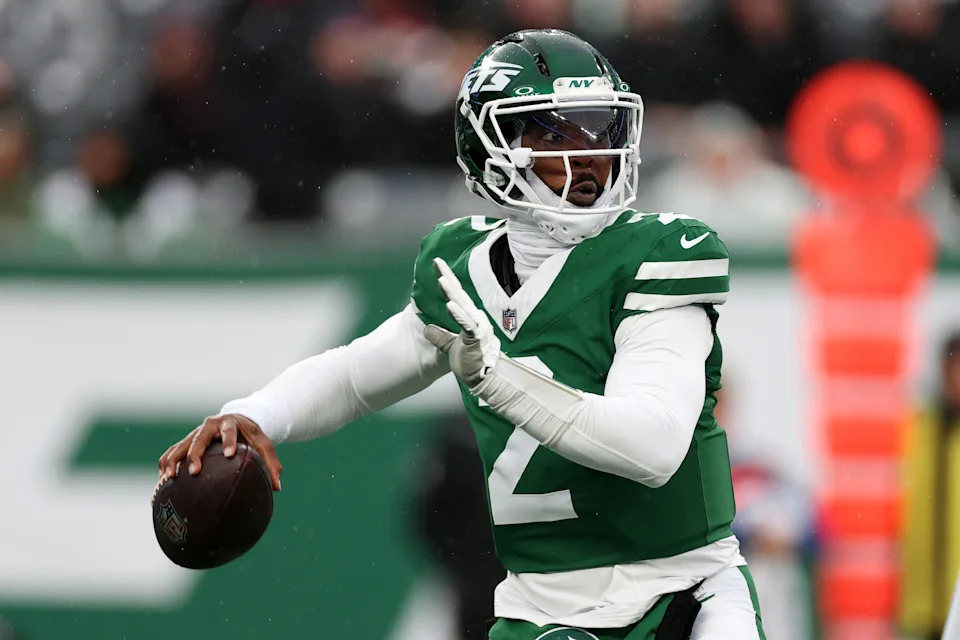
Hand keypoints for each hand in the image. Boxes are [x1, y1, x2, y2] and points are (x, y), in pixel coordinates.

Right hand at [158, 414, 282, 490]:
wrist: (236, 421)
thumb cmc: (251, 436)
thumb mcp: (264, 445)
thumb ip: (271, 464)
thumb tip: (277, 487)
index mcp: (229, 424)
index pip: (228, 431)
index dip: (228, 441)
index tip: (229, 454)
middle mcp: (209, 427)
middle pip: (198, 438)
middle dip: (195, 454)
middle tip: (194, 471)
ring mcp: (194, 434)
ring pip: (179, 446)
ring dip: (173, 461)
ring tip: (168, 479)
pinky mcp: (185, 442)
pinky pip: (170, 453)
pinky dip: (165, 466)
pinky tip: (162, 485)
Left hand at [423, 257, 500, 385]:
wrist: (486, 380)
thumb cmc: (472, 363)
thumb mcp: (451, 348)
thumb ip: (440, 337)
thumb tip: (427, 328)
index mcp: (468, 319)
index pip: (456, 296)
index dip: (447, 280)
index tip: (437, 265)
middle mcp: (474, 319)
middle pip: (459, 295)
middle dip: (447, 277)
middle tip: (437, 262)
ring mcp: (477, 328)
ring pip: (463, 307)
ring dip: (452, 293)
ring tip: (441, 279)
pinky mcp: (476, 339)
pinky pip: (467, 325)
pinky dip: (459, 315)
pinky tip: (450, 305)